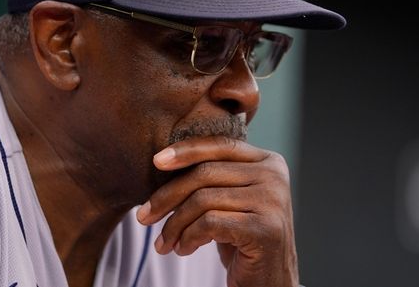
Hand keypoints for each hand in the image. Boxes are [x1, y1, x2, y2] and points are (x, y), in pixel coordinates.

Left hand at [136, 136, 298, 286]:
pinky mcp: (265, 229)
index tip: (156, 162)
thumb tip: (163, 160)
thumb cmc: (242, 238)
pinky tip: (183, 249)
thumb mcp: (228, 201)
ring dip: (174, 224)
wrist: (269, 281)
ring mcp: (273, 201)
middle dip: (168, 196)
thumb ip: (212, 177)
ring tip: (164, 242)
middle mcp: (275, 176)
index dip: (186, 150)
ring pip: (203, 199)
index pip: (220, 145)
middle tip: (144, 216)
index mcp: (269, 161)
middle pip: (206, 173)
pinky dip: (188, 237)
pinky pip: (210, 223)